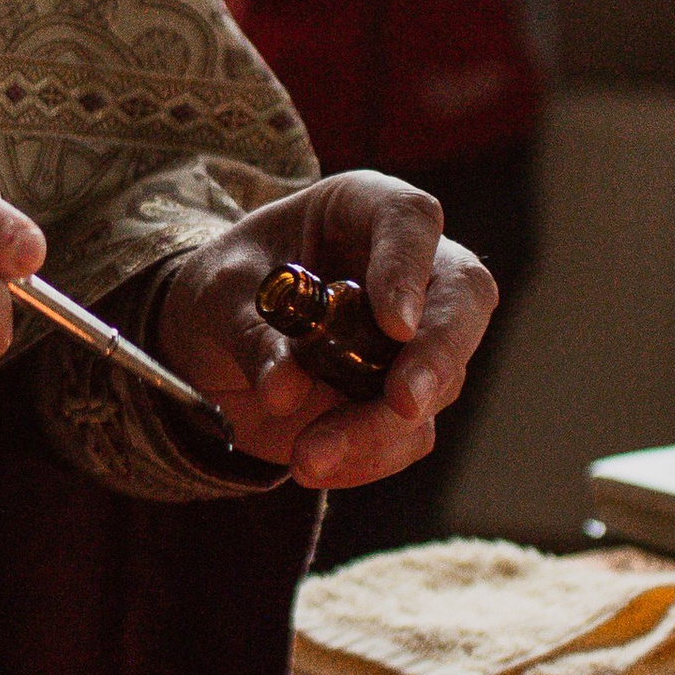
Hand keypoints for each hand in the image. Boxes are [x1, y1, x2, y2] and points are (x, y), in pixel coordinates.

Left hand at [153, 171, 496, 491]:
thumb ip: (251, 335)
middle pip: (461, 300)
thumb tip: (285, 390)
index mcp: (364, 210)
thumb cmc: (225, 288)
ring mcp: (417, 335)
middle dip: (437, 358)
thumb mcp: (216, 296)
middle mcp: (410, 267)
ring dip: (378, 429)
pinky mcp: (405, 396)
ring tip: (306, 458)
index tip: (393, 323)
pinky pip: (410, 434)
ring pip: (438, 382)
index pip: (409, 220)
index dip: (408, 269)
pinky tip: (314, 464)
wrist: (213, 342)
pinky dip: (367, 457)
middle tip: (402, 404)